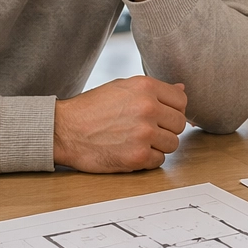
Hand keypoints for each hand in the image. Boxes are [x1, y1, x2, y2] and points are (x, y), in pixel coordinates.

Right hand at [52, 76, 187, 172]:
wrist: (64, 131)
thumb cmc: (91, 109)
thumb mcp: (121, 87)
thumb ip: (154, 90)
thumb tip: (182, 89)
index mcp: (145, 87)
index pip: (182, 100)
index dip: (173, 109)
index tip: (162, 115)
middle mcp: (147, 108)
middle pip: (179, 124)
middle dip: (166, 128)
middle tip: (147, 130)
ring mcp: (143, 134)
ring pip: (173, 144)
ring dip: (159, 145)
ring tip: (138, 140)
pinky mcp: (137, 157)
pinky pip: (159, 161)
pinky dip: (148, 159)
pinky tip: (131, 151)